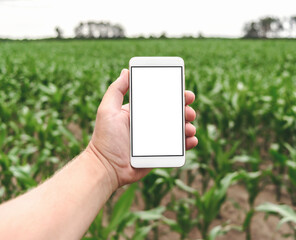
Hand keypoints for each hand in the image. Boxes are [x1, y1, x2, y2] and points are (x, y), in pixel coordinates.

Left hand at [88, 69, 197, 188]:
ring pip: (179, 129)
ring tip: (188, 127)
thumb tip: (126, 71)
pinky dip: (188, 143)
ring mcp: (157, 139)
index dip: (175, 95)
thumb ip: (116, 90)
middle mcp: (151, 124)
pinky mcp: (161, 153)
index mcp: (141, 112)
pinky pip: (179, 148)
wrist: (106, 167)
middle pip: (174, 114)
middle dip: (185, 110)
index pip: (161, 100)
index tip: (185, 93)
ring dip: (188, 126)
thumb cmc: (104, 138)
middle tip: (189, 111)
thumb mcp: (107, 109)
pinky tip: (191, 140)